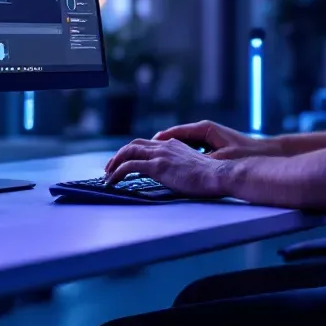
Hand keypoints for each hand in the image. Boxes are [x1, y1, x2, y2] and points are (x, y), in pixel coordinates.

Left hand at [103, 139, 230, 197]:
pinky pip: (130, 166)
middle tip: (111, 167)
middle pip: (134, 144)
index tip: (127, 161)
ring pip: (128, 152)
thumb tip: (175, 176)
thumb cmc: (211, 177)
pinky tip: (112, 181)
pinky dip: (117, 173)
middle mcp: (165, 146)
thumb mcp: (193, 167)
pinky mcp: (158, 166)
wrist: (218, 175)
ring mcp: (161, 155)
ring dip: (114, 162)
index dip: (134, 151)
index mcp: (173, 145)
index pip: (147, 144)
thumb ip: (181, 167)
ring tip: (107, 175)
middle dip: (119, 154)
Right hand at [153, 120, 279, 159]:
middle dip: (159, 145)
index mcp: (204, 129)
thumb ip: (201, 161)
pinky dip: (179, 153)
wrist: (267, 153)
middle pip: (174, 136)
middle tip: (141, 154)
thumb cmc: (246, 155)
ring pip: (181, 142)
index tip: (144, 148)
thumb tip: (181, 164)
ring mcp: (207, 135)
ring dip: (168, 149)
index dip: (158, 141)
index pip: (174, 133)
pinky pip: (189, 147)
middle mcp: (204, 129)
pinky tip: (172, 163)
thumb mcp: (221, 159)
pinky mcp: (212, 143)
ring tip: (152, 159)